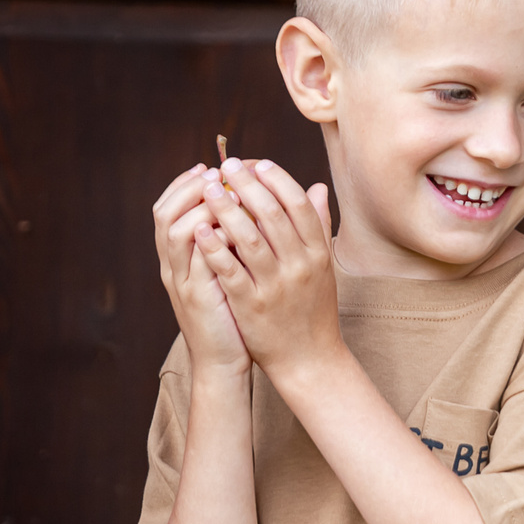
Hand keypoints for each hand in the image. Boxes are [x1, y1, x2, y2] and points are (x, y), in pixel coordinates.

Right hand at [153, 164, 246, 376]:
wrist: (224, 363)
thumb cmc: (231, 316)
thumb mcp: (228, 273)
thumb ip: (231, 241)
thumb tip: (248, 205)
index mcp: (179, 259)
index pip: (169, 209)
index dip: (185, 185)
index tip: (208, 167)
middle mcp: (173, 267)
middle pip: (164, 213)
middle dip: (189, 188)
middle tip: (215, 172)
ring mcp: (182, 283)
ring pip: (175, 233)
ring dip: (199, 207)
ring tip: (225, 192)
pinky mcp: (199, 299)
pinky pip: (198, 262)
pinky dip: (212, 239)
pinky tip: (233, 226)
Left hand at [195, 159, 342, 377]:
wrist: (310, 359)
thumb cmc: (314, 309)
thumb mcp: (324, 267)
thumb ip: (319, 226)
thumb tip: (318, 187)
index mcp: (317, 253)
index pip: (297, 204)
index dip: (277, 179)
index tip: (257, 163)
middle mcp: (299, 266)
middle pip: (271, 214)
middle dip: (246, 185)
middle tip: (227, 165)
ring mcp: (275, 286)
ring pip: (248, 238)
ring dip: (225, 208)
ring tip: (208, 188)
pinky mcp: (251, 305)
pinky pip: (230, 270)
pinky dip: (214, 247)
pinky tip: (200, 228)